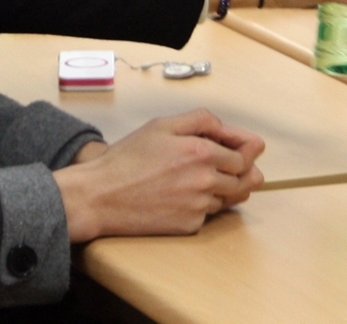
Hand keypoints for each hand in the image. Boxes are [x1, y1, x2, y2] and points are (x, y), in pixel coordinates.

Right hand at [53, 111, 264, 241]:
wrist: (101, 196)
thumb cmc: (128, 158)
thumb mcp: (162, 125)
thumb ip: (201, 119)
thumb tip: (229, 129)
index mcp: (201, 152)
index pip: (244, 156)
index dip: (243, 151)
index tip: (240, 150)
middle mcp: (205, 181)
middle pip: (245, 181)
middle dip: (241, 172)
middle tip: (227, 166)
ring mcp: (199, 207)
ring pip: (229, 199)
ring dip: (224, 190)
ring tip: (201, 180)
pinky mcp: (190, 226)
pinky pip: (208, 215)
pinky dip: (202, 207)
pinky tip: (183, 196)